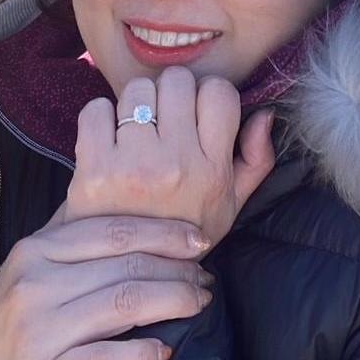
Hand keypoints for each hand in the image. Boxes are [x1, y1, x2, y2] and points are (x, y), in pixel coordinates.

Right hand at [0, 213, 212, 359]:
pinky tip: (162, 350)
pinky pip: (108, 359)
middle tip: (205, 280)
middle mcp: (34, 284)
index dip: (165, 232)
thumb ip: (68, 238)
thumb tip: (120, 198)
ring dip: (174, 302)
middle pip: (128, 265)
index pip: (114, 230)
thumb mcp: (26, 272)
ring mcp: (37, 332)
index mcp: (35, 251)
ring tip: (197, 305)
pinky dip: (143, 352)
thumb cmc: (5, 328)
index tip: (200, 240)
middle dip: (178, 271)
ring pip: (126, 303)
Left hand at [64, 67, 276, 250]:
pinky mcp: (94, 171)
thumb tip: (265, 112)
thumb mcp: (231, 206)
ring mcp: (133, 167)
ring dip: (135, 104)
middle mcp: (176, 166)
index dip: (207, 95)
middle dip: (171, 94)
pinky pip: (96, 109)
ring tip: (135, 131)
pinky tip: (107, 140)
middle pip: (177, 81)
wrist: (123, 278)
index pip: (219, 91)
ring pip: (137, 90)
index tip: (197, 113)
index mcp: (213, 171)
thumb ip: (257, 159)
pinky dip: (99, 118)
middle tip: (163, 119)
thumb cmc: (180, 237)